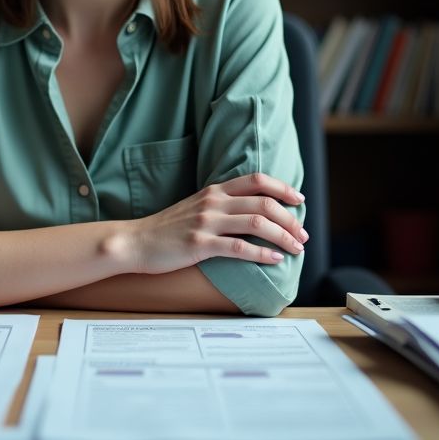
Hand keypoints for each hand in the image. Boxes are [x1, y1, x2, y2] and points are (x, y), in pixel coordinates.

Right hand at [124, 173, 307, 273]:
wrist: (135, 242)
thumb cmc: (167, 229)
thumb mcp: (196, 207)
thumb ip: (221, 205)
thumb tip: (251, 213)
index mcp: (214, 191)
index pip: (256, 180)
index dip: (282, 188)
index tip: (299, 200)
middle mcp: (213, 202)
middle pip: (263, 203)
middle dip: (289, 219)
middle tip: (303, 234)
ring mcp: (206, 222)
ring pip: (256, 223)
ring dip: (282, 236)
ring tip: (296, 248)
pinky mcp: (200, 244)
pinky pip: (239, 247)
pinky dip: (261, 253)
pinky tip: (274, 259)